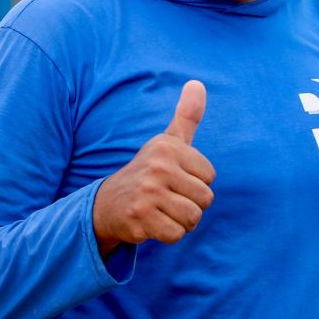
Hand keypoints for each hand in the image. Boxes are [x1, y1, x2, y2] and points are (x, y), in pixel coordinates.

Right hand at [92, 80, 215, 255]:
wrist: (108, 203)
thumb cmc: (148, 171)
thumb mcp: (167, 141)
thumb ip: (186, 116)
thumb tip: (198, 83)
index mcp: (167, 146)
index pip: (210, 176)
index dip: (196, 182)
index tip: (174, 179)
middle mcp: (157, 166)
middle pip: (205, 199)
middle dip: (191, 205)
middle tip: (168, 198)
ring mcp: (147, 193)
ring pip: (193, 218)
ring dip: (181, 221)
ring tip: (162, 210)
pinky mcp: (140, 218)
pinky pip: (176, 234)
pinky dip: (168, 234)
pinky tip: (153, 223)